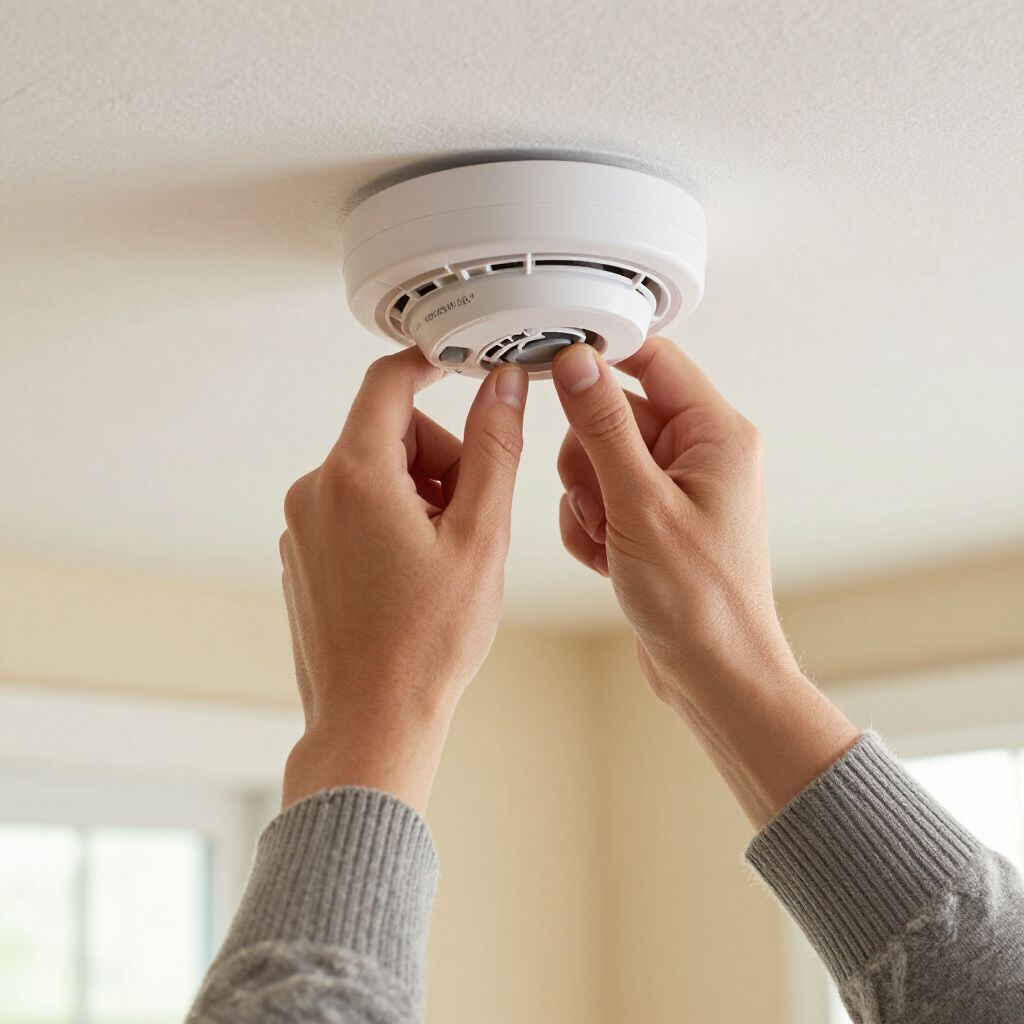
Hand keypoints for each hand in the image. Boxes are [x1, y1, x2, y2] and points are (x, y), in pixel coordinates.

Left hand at [279, 348, 528, 812]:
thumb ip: (493, 450)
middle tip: (471, 514)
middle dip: (438, 458)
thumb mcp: (479, 536)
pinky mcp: (303, 555)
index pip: (389, 383)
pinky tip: (414, 576)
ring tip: (444, 556)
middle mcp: (314, 492)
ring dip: (418, 494)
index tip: (467, 371)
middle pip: (387, 434)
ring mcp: (302, 526)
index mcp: (354, 476)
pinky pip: (352, 509)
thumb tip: (503, 387)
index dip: (432, 368)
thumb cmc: (428, 641)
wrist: (373, 720)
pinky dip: (391, 521)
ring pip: (373, 474)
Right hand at [552, 337, 856, 825]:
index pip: (653, 359)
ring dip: (586, 499)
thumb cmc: (700, 600)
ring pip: (598, 458)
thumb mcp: (640, 503)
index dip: (601, 361)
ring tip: (610, 539)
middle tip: (603, 502)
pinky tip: (608, 559)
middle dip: (589, 459)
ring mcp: (675, 489)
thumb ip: (603, 426)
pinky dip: (591, 527)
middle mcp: (699, 454)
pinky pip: (600, 499)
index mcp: (715, 434)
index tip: (554, 370)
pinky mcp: (653, 520)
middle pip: (613, 413)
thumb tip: (577, 361)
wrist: (714, 675)